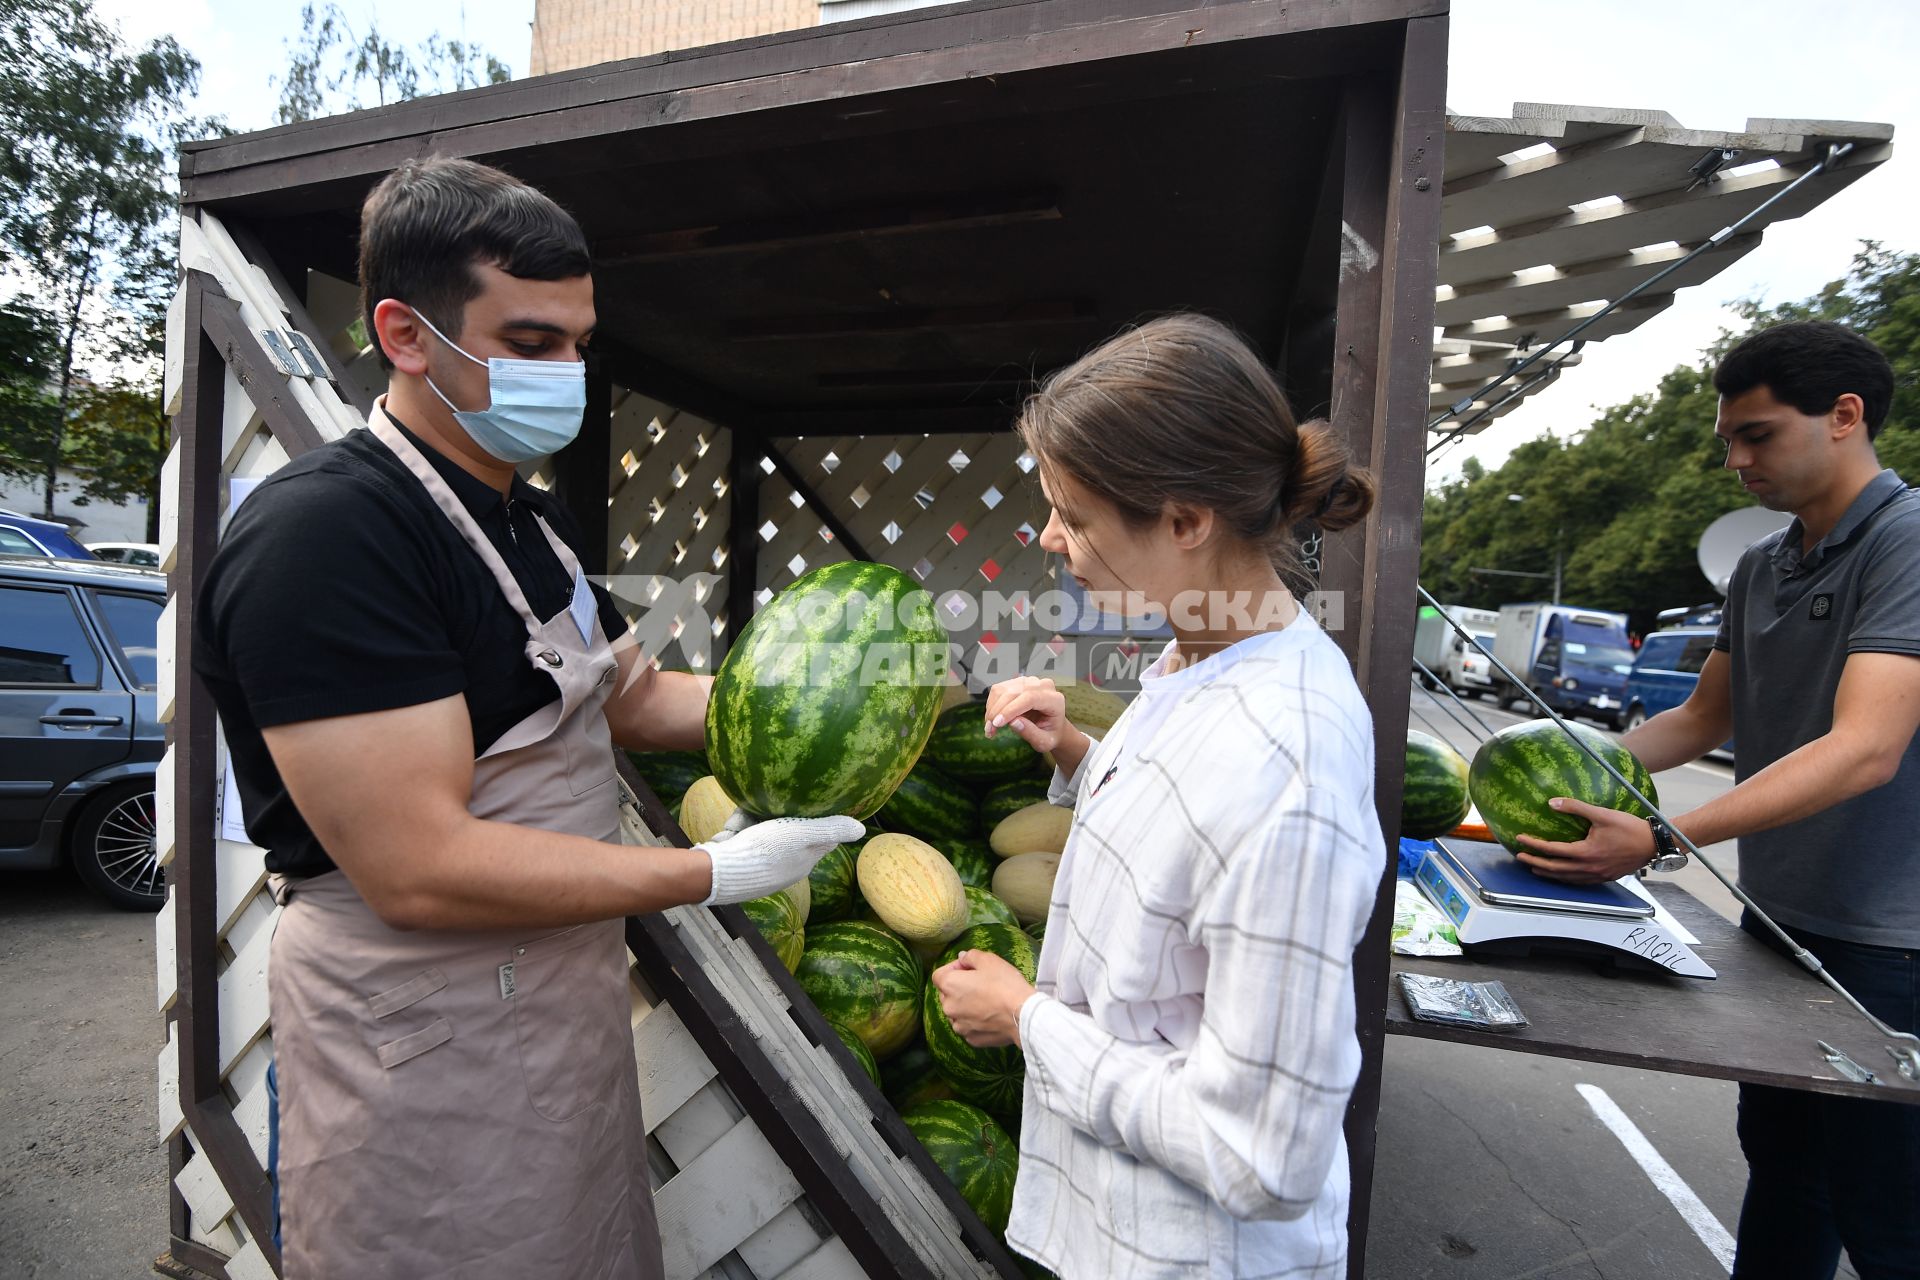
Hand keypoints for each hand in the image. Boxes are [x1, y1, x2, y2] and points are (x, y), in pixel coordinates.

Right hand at [697, 813, 863, 905]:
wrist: (717, 874)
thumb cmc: (763, 852)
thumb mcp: (800, 835)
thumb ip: (829, 830)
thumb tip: (862, 829)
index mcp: (805, 861)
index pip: (821, 835)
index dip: (820, 816)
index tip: (814, 799)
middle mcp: (787, 865)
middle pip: (788, 829)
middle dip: (775, 815)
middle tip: (763, 805)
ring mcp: (764, 864)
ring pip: (762, 830)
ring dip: (750, 820)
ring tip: (739, 821)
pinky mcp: (742, 861)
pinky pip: (744, 837)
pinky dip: (737, 830)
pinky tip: (729, 830)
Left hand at [931, 950, 1035, 1048]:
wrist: (1023, 1015)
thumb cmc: (1005, 984)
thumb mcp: (989, 960)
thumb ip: (970, 956)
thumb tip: (962, 958)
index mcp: (949, 986)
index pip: (939, 974)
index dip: (954, 968)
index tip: (970, 967)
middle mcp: (949, 1008)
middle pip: (947, 994)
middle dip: (959, 987)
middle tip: (981, 983)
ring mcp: (959, 1026)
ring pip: (958, 1012)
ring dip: (966, 1006)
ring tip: (987, 1001)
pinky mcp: (971, 1039)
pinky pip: (969, 1026)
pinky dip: (976, 1021)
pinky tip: (991, 1016)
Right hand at [984, 677, 1076, 755]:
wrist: (1052, 726)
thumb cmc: (1050, 734)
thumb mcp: (1044, 742)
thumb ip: (1031, 733)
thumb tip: (1013, 722)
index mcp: (1054, 700)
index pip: (1030, 698)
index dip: (1011, 709)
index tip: (997, 724)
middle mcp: (1042, 686)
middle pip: (1013, 692)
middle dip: (997, 711)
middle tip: (989, 730)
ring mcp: (1029, 681)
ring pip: (1002, 690)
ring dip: (992, 709)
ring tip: (990, 728)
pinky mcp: (1017, 682)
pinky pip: (998, 690)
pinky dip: (992, 705)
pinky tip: (992, 719)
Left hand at [1513, 798, 1655, 884]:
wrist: (1654, 844)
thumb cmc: (1629, 827)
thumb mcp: (1602, 814)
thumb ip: (1575, 807)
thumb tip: (1552, 802)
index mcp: (1586, 852)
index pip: (1552, 850)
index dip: (1533, 845)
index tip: (1519, 839)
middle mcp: (1589, 868)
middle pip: (1555, 868)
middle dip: (1535, 862)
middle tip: (1520, 856)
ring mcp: (1597, 875)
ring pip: (1566, 878)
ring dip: (1548, 873)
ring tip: (1535, 867)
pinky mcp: (1605, 877)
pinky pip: (1579, 881)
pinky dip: (1565, 878)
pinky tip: (1561, 874)